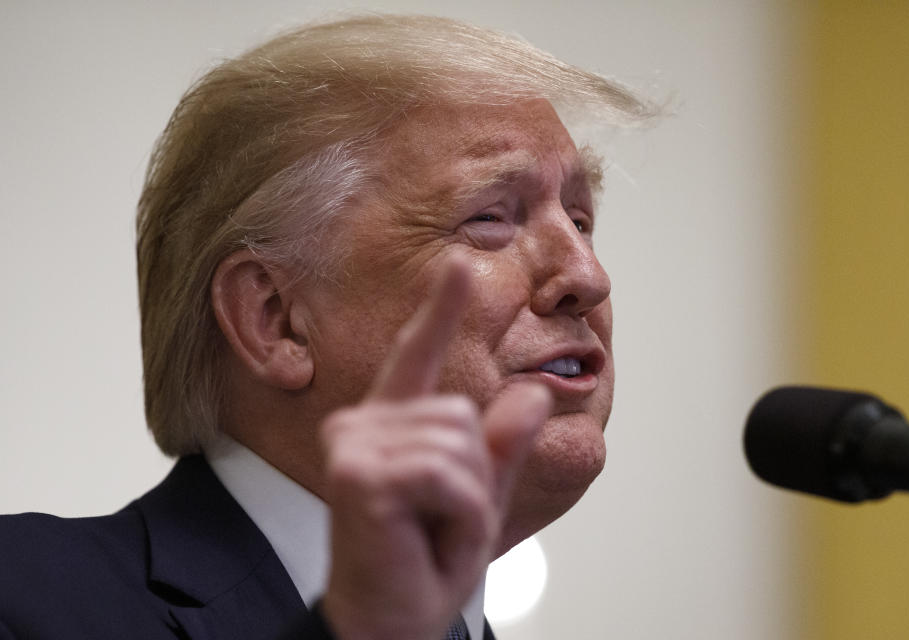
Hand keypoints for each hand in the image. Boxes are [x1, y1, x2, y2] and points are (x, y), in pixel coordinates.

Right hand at [317, 256, 551, 639]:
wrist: (391, 623)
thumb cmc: (422, 564)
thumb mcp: (479, 498)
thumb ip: (502, 446)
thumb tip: (531, 394)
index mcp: (392, 425)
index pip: (417, 356)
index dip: (439, 310)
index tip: (461, 265)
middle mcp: (363, 424)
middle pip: (464, 413)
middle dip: (476, 477)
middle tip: (440, 521)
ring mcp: (355, 445)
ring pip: (462, 443)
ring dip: (469, 501)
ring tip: (432, 531)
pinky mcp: (359, 473)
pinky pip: (450, 473)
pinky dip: (460, 516)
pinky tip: (427, 538)